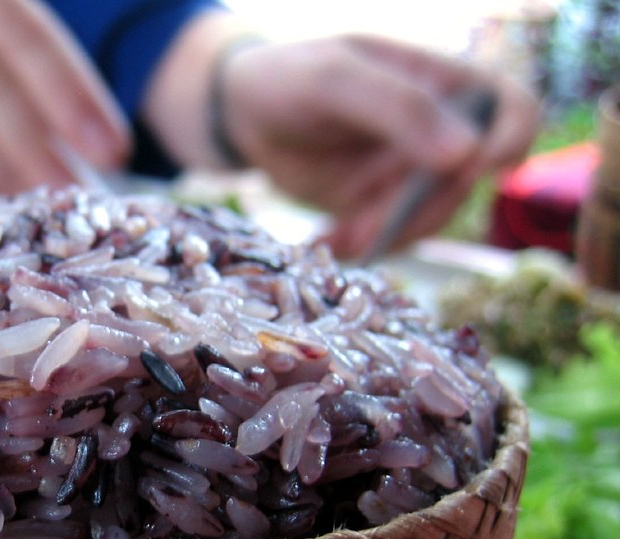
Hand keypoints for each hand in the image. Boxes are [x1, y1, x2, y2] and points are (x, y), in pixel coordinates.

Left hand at [219, 35, 538, 256]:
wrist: (241, 113)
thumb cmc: (287, 77)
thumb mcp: (335, 81)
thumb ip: (398, 108)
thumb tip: (468, 154)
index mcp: (443, 83)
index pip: (512, 111)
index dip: (509, 143)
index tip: (475, 170)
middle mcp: (436, 132)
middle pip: (466, 181)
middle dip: (421, 209)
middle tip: (368, 223)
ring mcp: (407, 173)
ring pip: (429, 219)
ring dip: (389, 236)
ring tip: (339, 236)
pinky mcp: (377, 206)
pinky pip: (388, 238)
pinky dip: (359, 247)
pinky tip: (325, 242)